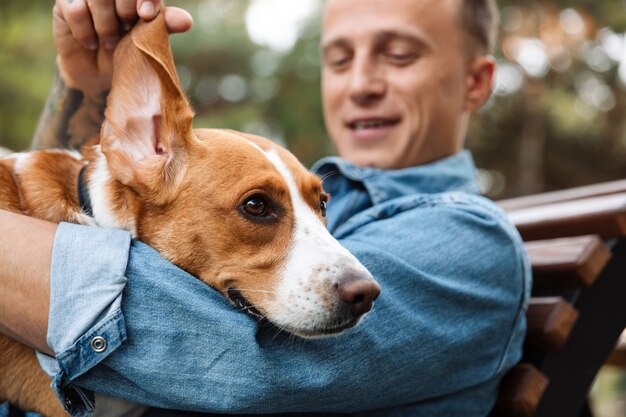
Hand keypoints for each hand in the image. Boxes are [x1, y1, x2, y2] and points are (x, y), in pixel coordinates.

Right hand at [52, 0, 192, 94]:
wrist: (100, 75)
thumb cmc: (130, 54)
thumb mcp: (151, 41)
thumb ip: (165, 25)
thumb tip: (187, 21)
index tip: (145, 14)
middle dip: (124, 12)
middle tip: (126, 32)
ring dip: (106, 26)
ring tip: (110, 43)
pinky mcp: (66, 4)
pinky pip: (76, 10)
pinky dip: (85, 31)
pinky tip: (90, 42)